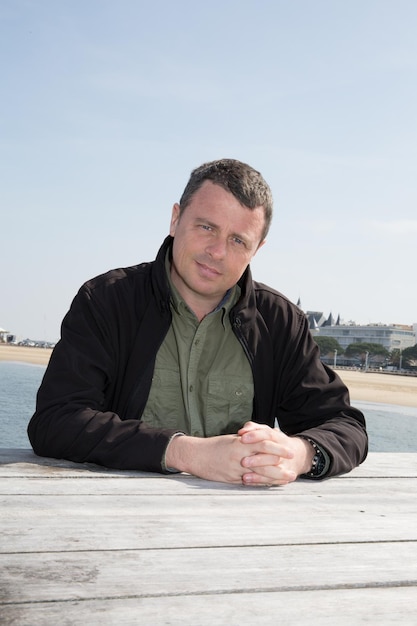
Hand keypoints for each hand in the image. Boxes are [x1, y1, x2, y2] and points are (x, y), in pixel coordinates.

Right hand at [165, 423, 313, 485]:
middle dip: (281, 463)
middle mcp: (240, 455)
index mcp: (240, 442)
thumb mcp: (231, 440)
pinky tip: (270, 484)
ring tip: (287, 478)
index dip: (278, 447)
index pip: (264, 443)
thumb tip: (262, 442)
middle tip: (293, 466)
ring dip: (275, 476)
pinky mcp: (231, 478)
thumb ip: (246, 442)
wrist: (195, 455)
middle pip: (265, 459)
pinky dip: (262, 483)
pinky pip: (249, 482)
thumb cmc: (213, 446)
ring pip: (260, 473)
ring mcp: (236, 468)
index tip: (289, 451)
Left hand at [238, 422, 314, 485]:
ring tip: (245, 476)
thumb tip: (242, 431)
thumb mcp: (266, 432)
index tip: (242, 439)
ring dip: (258, 473)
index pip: (267, 435)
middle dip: (257, 459)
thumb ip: (254, 428)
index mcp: (277, 437)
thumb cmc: (275, 442)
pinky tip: (249, 481)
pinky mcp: (284, 476)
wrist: (296, 454)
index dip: (254, 436)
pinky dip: (259, 481)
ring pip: (272, 470)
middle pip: (271, 455)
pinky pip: (272, 480)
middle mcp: (282, 450)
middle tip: (243, 462)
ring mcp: (284, 464)